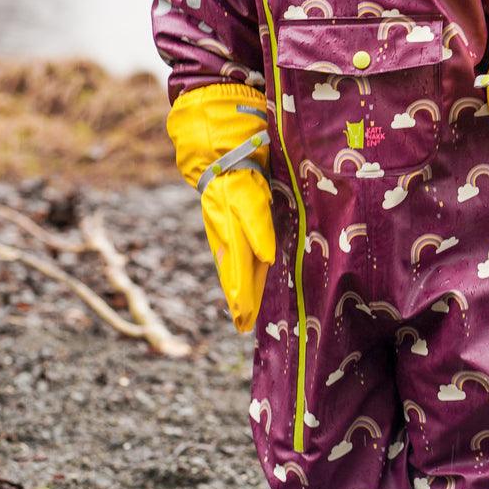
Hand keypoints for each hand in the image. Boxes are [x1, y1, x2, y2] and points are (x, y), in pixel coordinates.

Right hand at [201, 169, 274, 331]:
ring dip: (239, 290)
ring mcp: (225, 238)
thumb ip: (260, 231)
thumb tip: (267, 260)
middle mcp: (226, 244)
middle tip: (243, 325)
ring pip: (232, 270)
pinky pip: (233, 258)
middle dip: (240, 302)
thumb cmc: (240, 184)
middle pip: (233, 279)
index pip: (238, 279)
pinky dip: (239, 273)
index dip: (243, 301)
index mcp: (231, 242)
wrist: (222, 164)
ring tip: (243, 310)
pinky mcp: (228, 230)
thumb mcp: (252, 205)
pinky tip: (244, 278)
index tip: (244, 322)